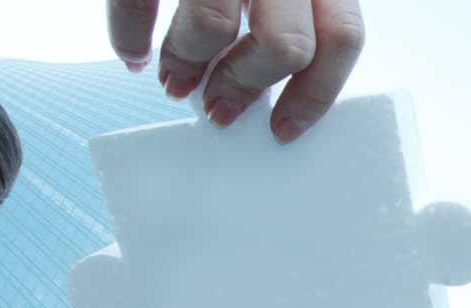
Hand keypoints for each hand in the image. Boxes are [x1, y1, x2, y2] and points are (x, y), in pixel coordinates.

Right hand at [106, 0, 365, 142]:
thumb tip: (271, 91)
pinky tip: (132, 51)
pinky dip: (128, 34)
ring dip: (188, 65)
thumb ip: (293, 13)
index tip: (284, 130)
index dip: (316, 94)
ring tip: (175, 79)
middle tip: (217, 107)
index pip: (342, 37)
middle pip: (285, 45)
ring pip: (214, 27)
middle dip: (245, 86)